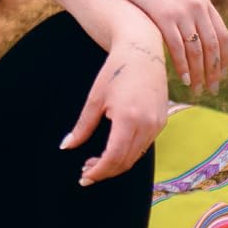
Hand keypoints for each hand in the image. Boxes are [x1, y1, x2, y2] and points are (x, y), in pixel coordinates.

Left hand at [60, 29, 171, 184]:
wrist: (143, 51)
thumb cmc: (115, 71)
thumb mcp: (95, 99)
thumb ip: (82, 126)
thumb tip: (66, 146)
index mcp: (128, 118)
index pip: (114, 157)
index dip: (98, 171)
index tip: (84, 177)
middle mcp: (147, 124)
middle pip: (126, 162)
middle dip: (105, 171)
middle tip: (86, 171)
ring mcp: (157, 124)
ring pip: (136, 156)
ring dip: (117, 164)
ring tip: (96, 162)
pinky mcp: (161, 121)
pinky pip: (144, 146)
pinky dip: (128, 153)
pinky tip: (114, 149)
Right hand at [99, 0, 227, 91]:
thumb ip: (185, 9)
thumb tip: (191, 30)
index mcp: (202, 0)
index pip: (222, 34)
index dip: (223, 57)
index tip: (222, 73)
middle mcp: (197, 6)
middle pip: (213, 45)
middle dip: (214, 70)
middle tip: (213, 89)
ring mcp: (181, 11)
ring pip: (197, 50)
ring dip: (200, 73)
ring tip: (198, 89)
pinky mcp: (164, 16)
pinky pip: (178, 48)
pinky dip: (183, 67)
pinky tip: (184, 80)